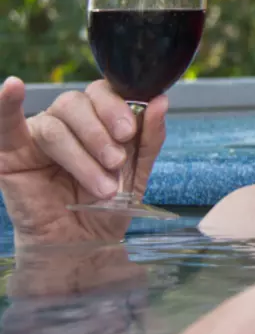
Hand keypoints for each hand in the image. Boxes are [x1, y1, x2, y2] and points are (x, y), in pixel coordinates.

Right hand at [0, 76, 167, 247]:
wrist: (83, 246)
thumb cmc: (107, 208)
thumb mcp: (136, 172)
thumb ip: (149, 137)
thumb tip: (160, 101)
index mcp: (96, 119)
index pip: (103, 93)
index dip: (116, 107)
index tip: (129, 132)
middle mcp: (65, 122)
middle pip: (77, 103)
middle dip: (100, 131)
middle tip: (116, 159)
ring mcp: (36, 135)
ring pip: (56, 126)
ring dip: (82, 155)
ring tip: (102, 186)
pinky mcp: (10, 154)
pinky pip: (5, 124)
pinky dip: (6, 105)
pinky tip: (12, 87)